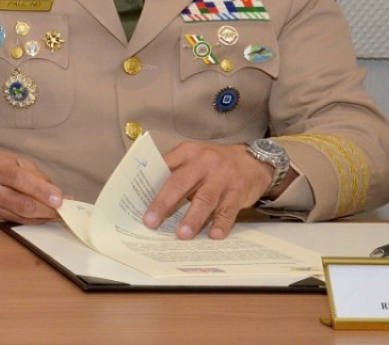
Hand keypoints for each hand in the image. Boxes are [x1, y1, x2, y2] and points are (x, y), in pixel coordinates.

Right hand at [0, 151, 61, 224]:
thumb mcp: (14, 160)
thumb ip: (35, 175)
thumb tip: (56, 194)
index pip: (21, 181)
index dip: (42, 192)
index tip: (60, 199)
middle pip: (22, 205)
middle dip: (47, 210)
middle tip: (64, 210)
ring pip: (21, 218)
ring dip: (42, 217)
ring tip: (57, 213)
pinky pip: (15, 223)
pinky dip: (31, 220)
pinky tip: (40, 215)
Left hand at [143, 141, 272, 239]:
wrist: (254, 161)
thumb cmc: (215, 164)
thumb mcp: (195, 159)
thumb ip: (176, 172)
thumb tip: (149, 197)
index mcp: (188, 152)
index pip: (164, 166)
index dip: (149, 183)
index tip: (135, 200)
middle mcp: (204, 163)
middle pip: (180, 183)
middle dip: (164, 203)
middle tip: (151, 222)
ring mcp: (222, 177)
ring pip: (205, 199)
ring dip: (192, 218)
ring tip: (182, 235)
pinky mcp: (238, 191)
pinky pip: (228, 210)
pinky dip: (221, 223)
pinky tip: (214, 235)